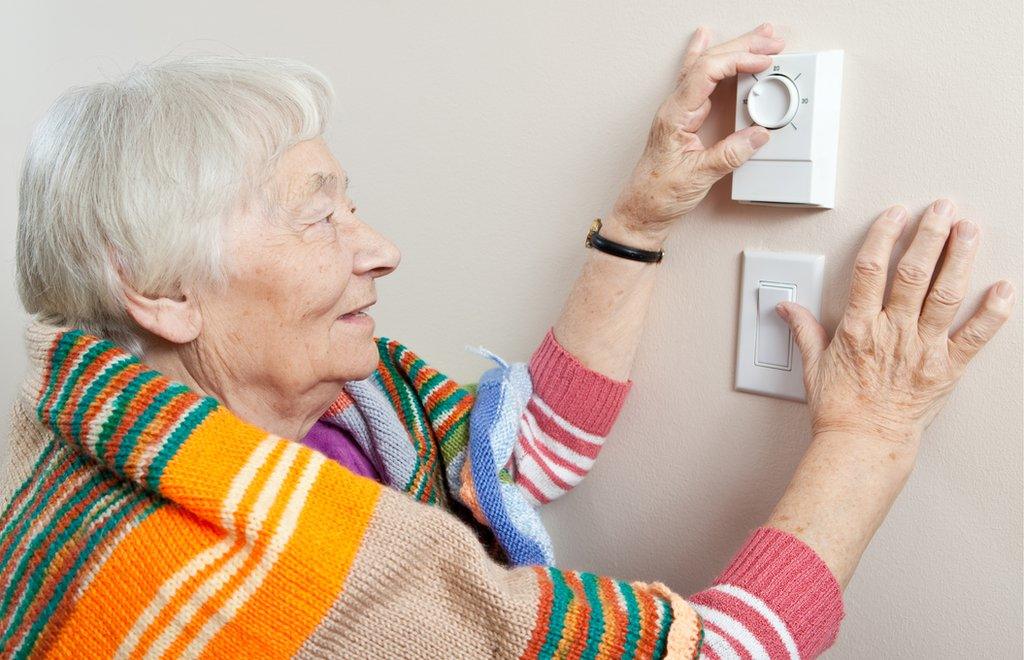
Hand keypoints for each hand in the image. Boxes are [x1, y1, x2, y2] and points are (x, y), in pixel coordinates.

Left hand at [608, 23, 783, 247]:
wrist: (641, 211)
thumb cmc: (658, 195)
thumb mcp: (699, 177)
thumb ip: (730, 154)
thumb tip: (759, 134)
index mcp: (674, 116)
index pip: (706, 73)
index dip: (737, 61)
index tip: (763, 61)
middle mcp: (674, 108)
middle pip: (707, 63)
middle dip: (742, 47)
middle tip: (771, 40)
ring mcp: (677, 111)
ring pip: (704, 67)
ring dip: (732, 50)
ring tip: (757, 36)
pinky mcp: (682, 118)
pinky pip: (698, 80)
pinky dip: (709, 59)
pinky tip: (706, 40)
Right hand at [778, 200, 1015, 447]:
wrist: (862, 444)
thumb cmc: (839, 410)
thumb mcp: (813, 365)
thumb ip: (804, 330)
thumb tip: (787, 308)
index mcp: (858, 328)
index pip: (869, 270)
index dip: (883, 236)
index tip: (896, 215)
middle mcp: (892, 332)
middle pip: (912, 272)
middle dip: (929, 235)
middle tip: (942, 208)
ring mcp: (922, 349)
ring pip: (944, 294)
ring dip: (959, 258)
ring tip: (970, 230)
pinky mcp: (946, 369)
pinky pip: (975, 337)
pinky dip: (993, 312)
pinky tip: (1004, 288)